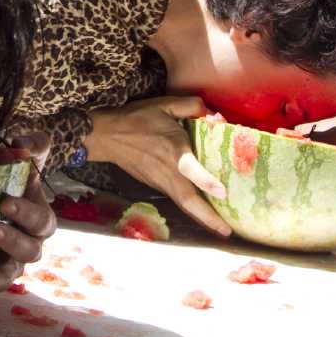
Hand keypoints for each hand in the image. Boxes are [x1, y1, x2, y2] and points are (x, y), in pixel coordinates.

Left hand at [0, 135, 57, 293]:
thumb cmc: (10, 173)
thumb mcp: (23, 154)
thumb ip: (31, 145)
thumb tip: (20, 144)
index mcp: (38, 218)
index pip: (41, 220)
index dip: (27, 214)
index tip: (5, 202)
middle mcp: (28, 245)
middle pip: (29, 251)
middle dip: (11, 241)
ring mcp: (6, 263)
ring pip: (6, 278)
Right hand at [85, 96, 231, 235]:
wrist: (108, 136)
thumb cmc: (137, 119)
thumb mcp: (164, 104)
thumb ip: (192, 105)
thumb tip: (213, 114)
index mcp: (173, 151)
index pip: (191, 170)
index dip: (207, 182)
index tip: (223, 193)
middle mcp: (168, 172)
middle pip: (189, 201)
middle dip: (208, 218)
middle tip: (227, 232)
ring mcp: (160, 182)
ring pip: (184, 204)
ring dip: (202, 218)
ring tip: (222, 228)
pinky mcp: (155, 185)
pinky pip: (177, 199)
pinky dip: (192, 208)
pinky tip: (204, 210)